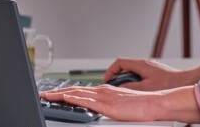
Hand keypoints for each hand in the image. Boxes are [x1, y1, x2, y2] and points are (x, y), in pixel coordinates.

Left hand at [39, 84, 199, 123]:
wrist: (155, 103)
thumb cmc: (143, 106)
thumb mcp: (122, 104)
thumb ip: (110, 105)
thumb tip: (102, 109)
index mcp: (106, 91)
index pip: (81, 91)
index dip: (66, 92)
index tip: (54, 94)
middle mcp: (102, 91)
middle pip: (75, 90)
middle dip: (57, 92)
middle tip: (44, 93)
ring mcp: (104, 97)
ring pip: (76, 93)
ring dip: (60, 94)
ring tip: (47, 96)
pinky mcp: (107, 104)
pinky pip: (86, 100)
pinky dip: (73, 98)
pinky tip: (64, 98)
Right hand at [104, 58, 199, 90]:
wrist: (186, 82)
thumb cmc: (170, 83)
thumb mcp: (146, 88)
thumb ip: (130, 87)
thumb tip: (120, 88)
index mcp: (141, 64)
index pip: (119, 63)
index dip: (110, 71)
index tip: (107, 79)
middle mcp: (145, 64)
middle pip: (125, 67)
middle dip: (118, 77)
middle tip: (114, 87)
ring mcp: (150, 69)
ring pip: (133, 73)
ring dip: (127, 81)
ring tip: (126, 92)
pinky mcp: (156, 74)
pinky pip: (140, 77)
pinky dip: (136, 83)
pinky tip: (138, 93)